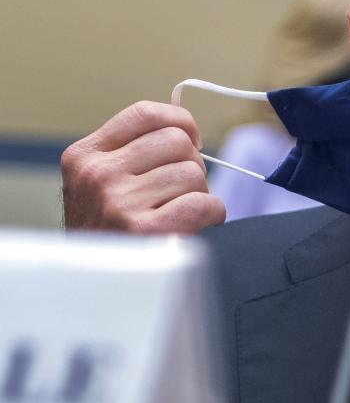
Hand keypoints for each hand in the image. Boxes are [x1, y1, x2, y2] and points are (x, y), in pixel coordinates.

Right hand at [61, 101, 224, 233]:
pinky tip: (196, 225)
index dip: (181, 122)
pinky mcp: (146, 231)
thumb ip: (132, 152)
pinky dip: (212, 214)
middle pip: (177, 142)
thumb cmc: (108, 233)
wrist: (94, 288)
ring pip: (194, 173)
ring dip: (199, 193)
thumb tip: (187, 132)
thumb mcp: (99, 184)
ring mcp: (119, 202)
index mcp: (84, 156)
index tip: (192, 140)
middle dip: (190, 164)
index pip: (145, 114)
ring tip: (179, 213)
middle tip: (179, 192)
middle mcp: (98, 175)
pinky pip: (205, 203)